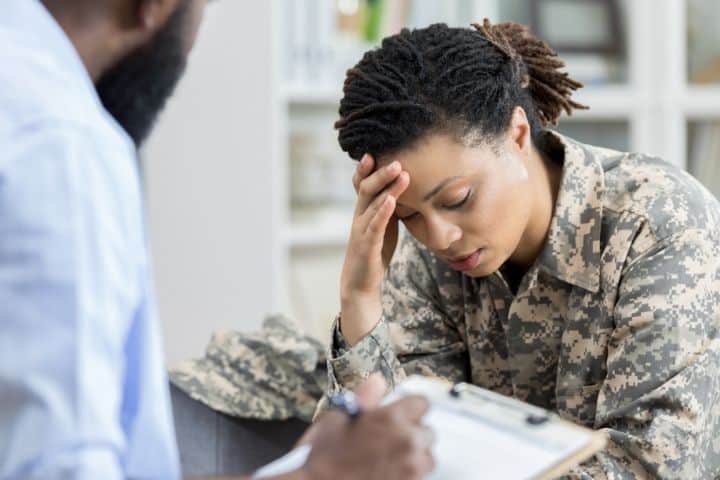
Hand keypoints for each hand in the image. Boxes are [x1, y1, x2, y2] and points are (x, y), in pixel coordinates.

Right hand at [300, 375, 434, 479]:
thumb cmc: (323, 458)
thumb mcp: (336, 419)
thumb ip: (364, 397)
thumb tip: (378, 380)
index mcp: (391, 419)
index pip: (422, 403)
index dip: (410, 408)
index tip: (400, 415)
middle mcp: (407, 442)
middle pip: (428, 432)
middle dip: (412, 434)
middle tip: (389, 441)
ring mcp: (411, 469)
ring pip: (427, 457)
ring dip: (415, 457)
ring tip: (390, 460)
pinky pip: (420, 476)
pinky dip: (409, 475)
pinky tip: (388, 473)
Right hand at [339, 154, 409, 344]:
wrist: (361, 284)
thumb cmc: (374, 252)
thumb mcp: (384, 225)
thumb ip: (389, 208)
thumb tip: (403, 189)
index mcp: (363, 211)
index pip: (362, 185)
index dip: (366, 168)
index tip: (375, 151)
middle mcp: (359, 217)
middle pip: (367, 189)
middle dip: (381, 172)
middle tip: (397, 159)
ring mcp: (361, 230)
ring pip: (372, 203)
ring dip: (387, 187)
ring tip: (401, 173)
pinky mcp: (367, 245)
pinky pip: (375, 225)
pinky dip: (383, 212)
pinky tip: (391, 200)